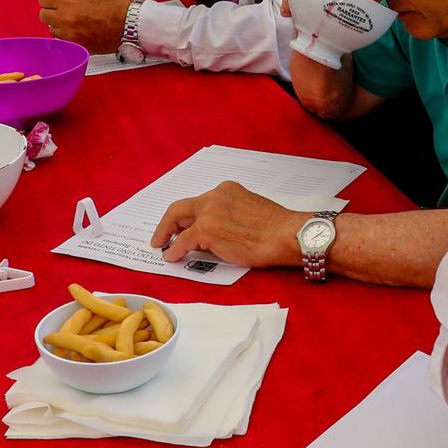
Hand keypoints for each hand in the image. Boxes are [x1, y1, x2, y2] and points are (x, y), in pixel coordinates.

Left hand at [36, 0, 132, 52]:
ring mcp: (69, 35)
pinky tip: (78, 29)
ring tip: (74, 18)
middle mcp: (64, 19)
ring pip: (51, 28)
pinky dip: (66, 34)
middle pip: (43, 14)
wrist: (129, 25)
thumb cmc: (112, 2)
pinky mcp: (76, 46)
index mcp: (67, 1)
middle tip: (66, 6)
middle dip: (52, 8)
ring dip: (58, 22)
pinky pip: (61, 40)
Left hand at [150, 181, 301, 267]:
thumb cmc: (277, 229)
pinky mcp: (206, 230)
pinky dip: (175, 250)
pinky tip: (172, 257)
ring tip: (164, 248)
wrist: (286, 234)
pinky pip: (182, 242)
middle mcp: (216, 196)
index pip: (200, 202)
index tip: (183, 224)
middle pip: (182, 207)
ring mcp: (210, 212)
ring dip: (168, 236)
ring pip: (179, 222)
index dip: (189, 216)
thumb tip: (212, 237)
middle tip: (161, 236)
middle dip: (168, 223)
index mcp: (228, 190)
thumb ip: (229, 217)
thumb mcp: (250, 212)